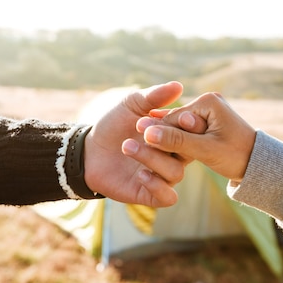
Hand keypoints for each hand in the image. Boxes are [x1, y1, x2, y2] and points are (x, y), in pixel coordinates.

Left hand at [83, 81, 188, 207]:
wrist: (89, 150)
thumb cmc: (113, 125)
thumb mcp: (132, 105)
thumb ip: (154, 97)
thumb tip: (178, 86)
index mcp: (175, 135)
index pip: (194, 132)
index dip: (188, 125)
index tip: (178, 116)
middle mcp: (174, 157)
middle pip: (187, 152)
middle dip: (169, 141)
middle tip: (146, 131)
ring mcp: (163, 177)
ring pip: (175, 173)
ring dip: (152, 159)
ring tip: (127, 147)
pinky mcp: (150, 194)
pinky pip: (167, 197)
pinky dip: (157, 186)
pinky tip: (140, 174)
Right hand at [136, 92, 256, 183]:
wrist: (257, 164)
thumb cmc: (236, 156)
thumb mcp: (205, 150)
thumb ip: (177, 142)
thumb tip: (149, 134)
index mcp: (208, 101)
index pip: (174, 118)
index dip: (157, 132)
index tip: (135, 141)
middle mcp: (207, 102)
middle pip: (174, 121)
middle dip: (158, 134)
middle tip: (130, 143)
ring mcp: (206, 111)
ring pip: (177, 127)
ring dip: (163, 137)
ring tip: (137, 146)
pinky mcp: (205, 122)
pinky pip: (184, 131)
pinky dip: (173, 139)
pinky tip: (153, 146)